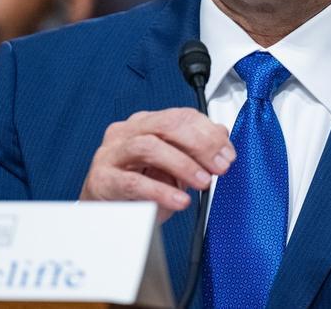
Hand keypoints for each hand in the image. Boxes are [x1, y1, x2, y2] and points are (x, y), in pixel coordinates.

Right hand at [79, 107, 234, 221]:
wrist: (106, 214)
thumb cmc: (138, 187)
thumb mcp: (171, 166)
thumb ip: (195, 149)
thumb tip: (221, 136)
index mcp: (145, 123)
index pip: (181, 116)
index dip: (209, 133)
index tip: (227, 154)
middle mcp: (126, 132)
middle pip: (166, 125)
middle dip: (200, 145)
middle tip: (219, 167)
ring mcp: (112, 154)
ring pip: (149, 146)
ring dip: (182, 164)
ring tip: (202, 183)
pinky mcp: (103, 180)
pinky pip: (134, 182)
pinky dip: (161, 191)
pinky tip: (178, 200)